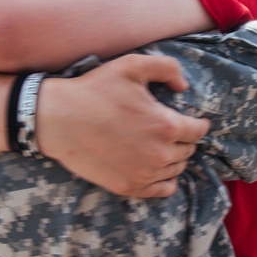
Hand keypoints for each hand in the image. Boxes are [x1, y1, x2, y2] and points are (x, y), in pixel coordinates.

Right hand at [37, 54, 210, 198]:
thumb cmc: (94, 89)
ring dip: (174, 158)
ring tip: (161, 146)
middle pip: (188, 151)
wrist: (57, 119)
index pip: (198, 131)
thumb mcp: (132, 65)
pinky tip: (158, 170)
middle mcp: (160, 154)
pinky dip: (165, 181)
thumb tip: (183, 86)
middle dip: (183, 139)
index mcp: (166, 125)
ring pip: (176, 170)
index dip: (197, 123)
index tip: (192, 120)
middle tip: (171, 130)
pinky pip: (161, 190)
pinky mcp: (127, 186)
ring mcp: (144, 174)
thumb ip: (167, 68)